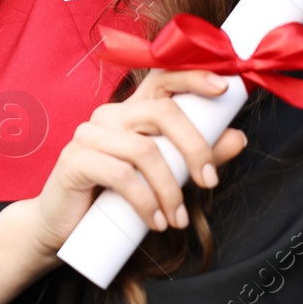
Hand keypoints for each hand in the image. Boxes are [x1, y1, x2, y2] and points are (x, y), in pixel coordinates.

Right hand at [27, 69, 248, 255]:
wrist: (64, 227)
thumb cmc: (114, 199)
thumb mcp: (164, 178)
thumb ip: (196, 158)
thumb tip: (238, 138)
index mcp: (131, 112)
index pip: (162, 79)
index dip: (192, 76)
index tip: (223, 88)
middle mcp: (109, 115)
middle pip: (161, 112)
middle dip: (195, 148)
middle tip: (209, 183)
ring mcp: (88, 135)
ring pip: (145, 150)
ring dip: (171, 189)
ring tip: (176, 219)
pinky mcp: (75, 160)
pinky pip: (120, 174)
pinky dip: (145, 201)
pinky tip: (154, 221)